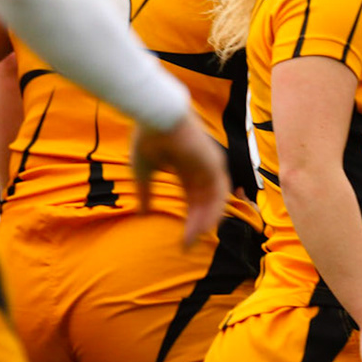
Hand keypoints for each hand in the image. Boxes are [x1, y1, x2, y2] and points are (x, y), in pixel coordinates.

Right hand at [132, 116, 227, 248]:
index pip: (194, 201)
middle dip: (197, 225)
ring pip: (215, 200)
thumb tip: (142, 214)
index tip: (181, 240)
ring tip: (194, 238)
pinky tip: (203, 224)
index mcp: (188, 171)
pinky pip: (219, 192)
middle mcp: (202, 170)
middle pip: (205, 204)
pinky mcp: (215, 164)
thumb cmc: (148, 138)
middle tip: (187, 245)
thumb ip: (145, 193)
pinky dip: (214, 209)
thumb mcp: (143, 172)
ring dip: (206, 220)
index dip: (189, 220)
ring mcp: (211, 167)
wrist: (156, 116)